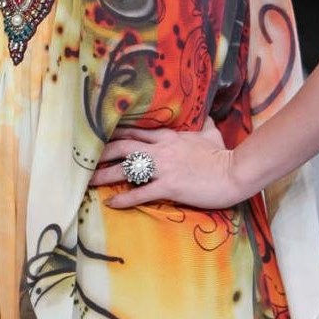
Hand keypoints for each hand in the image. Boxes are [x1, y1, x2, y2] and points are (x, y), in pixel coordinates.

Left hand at [89, 115, 242, 210]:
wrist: (234, 172)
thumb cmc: (222, 154)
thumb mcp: (210, 133)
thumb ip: (203, 124)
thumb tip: (206, 115)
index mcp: (167, 136)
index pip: (134, 132)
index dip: (113, 135)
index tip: (97, 139)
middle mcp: (161, 150)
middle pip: (122, 147)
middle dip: (101, 154)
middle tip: (84, 161)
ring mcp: (164, 168)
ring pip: (127, 169)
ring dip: (105, 176)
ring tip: (88, 182)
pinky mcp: (170, 186)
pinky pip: (142, 193)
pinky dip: (125, 199)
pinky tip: (111, 203)